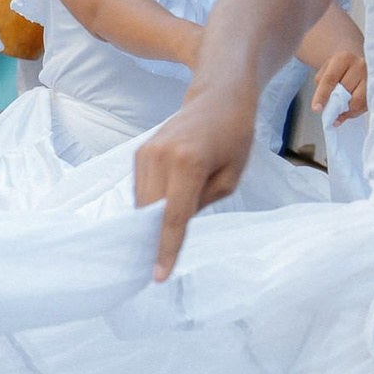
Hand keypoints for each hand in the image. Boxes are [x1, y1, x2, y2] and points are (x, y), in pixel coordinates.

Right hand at [133, 84, 257, 279]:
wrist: (217, 98)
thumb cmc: (234, 137)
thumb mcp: (231, 176)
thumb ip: (203, 202)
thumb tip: (175, 222)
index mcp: (189, 164)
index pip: (173, 216)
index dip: (166, 248)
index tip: (159, 275)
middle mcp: (160, 157)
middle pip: (151, 211)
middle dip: (155, 236)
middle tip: (161, 262)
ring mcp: (145, 153)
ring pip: (141, 202)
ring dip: (152, 218)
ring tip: (168, 225)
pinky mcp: (139, 153)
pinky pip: (140, 189)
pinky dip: (151, 203)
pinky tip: (166, 202)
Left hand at [311, 50, 368, 120]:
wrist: (357, 63)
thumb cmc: (339, 69)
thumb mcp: (326, 71)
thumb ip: (322, 85)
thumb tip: (327, 106)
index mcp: (343, 59)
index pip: (330, 79)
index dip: (322, 95)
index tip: (316, 109)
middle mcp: (360, 65)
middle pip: (345, 90)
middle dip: (335, 105)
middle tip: (329, 115)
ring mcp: (372, 77)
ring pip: (358, 100)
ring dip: (346, 111)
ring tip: (338, 116)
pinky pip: (366, 105)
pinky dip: (355, 112)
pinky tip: (348, 113)